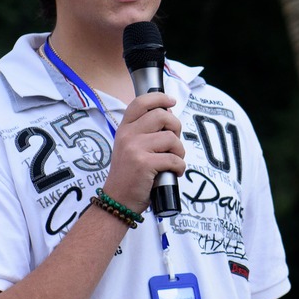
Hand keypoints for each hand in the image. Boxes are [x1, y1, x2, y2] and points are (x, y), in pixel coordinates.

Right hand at [108, 91, 184, 210]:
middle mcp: (127, 135)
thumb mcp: (130, 147)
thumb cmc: (130, 175)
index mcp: (124, 129)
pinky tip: (174, 172)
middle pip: (161, 116)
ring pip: (171, 138)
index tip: (171, 102)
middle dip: (176, 127)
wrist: (118, 200)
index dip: (159, 98)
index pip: (140, 103)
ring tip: (173, 161)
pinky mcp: (144, 164)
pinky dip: (179, 167)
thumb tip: (168, 114)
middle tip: (174, 142)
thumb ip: (145, 132)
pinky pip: (174, 159)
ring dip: (179, 151)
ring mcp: (135, 149)